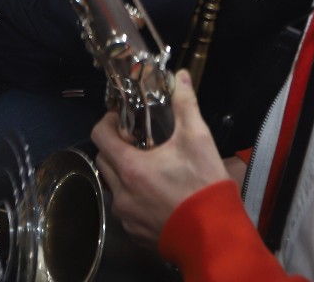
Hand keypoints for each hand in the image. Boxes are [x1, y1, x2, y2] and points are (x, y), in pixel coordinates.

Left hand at [92, 70, 233, 245]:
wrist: (214, 237)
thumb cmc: (204, 186)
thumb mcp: (198, 139)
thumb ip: (185, 105)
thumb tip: (180, 76)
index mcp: (130, 167)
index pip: (99, 135)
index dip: (108, 122)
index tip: (123, 120)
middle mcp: (121, 192)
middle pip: (103, 160)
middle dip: (115, 146)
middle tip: (138, 141)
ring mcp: (125, 216)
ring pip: (112, 186)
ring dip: (123, 172)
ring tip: (149, 166)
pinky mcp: (134, 233)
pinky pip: (124, 208)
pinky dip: (132, 196)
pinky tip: (155, 193)